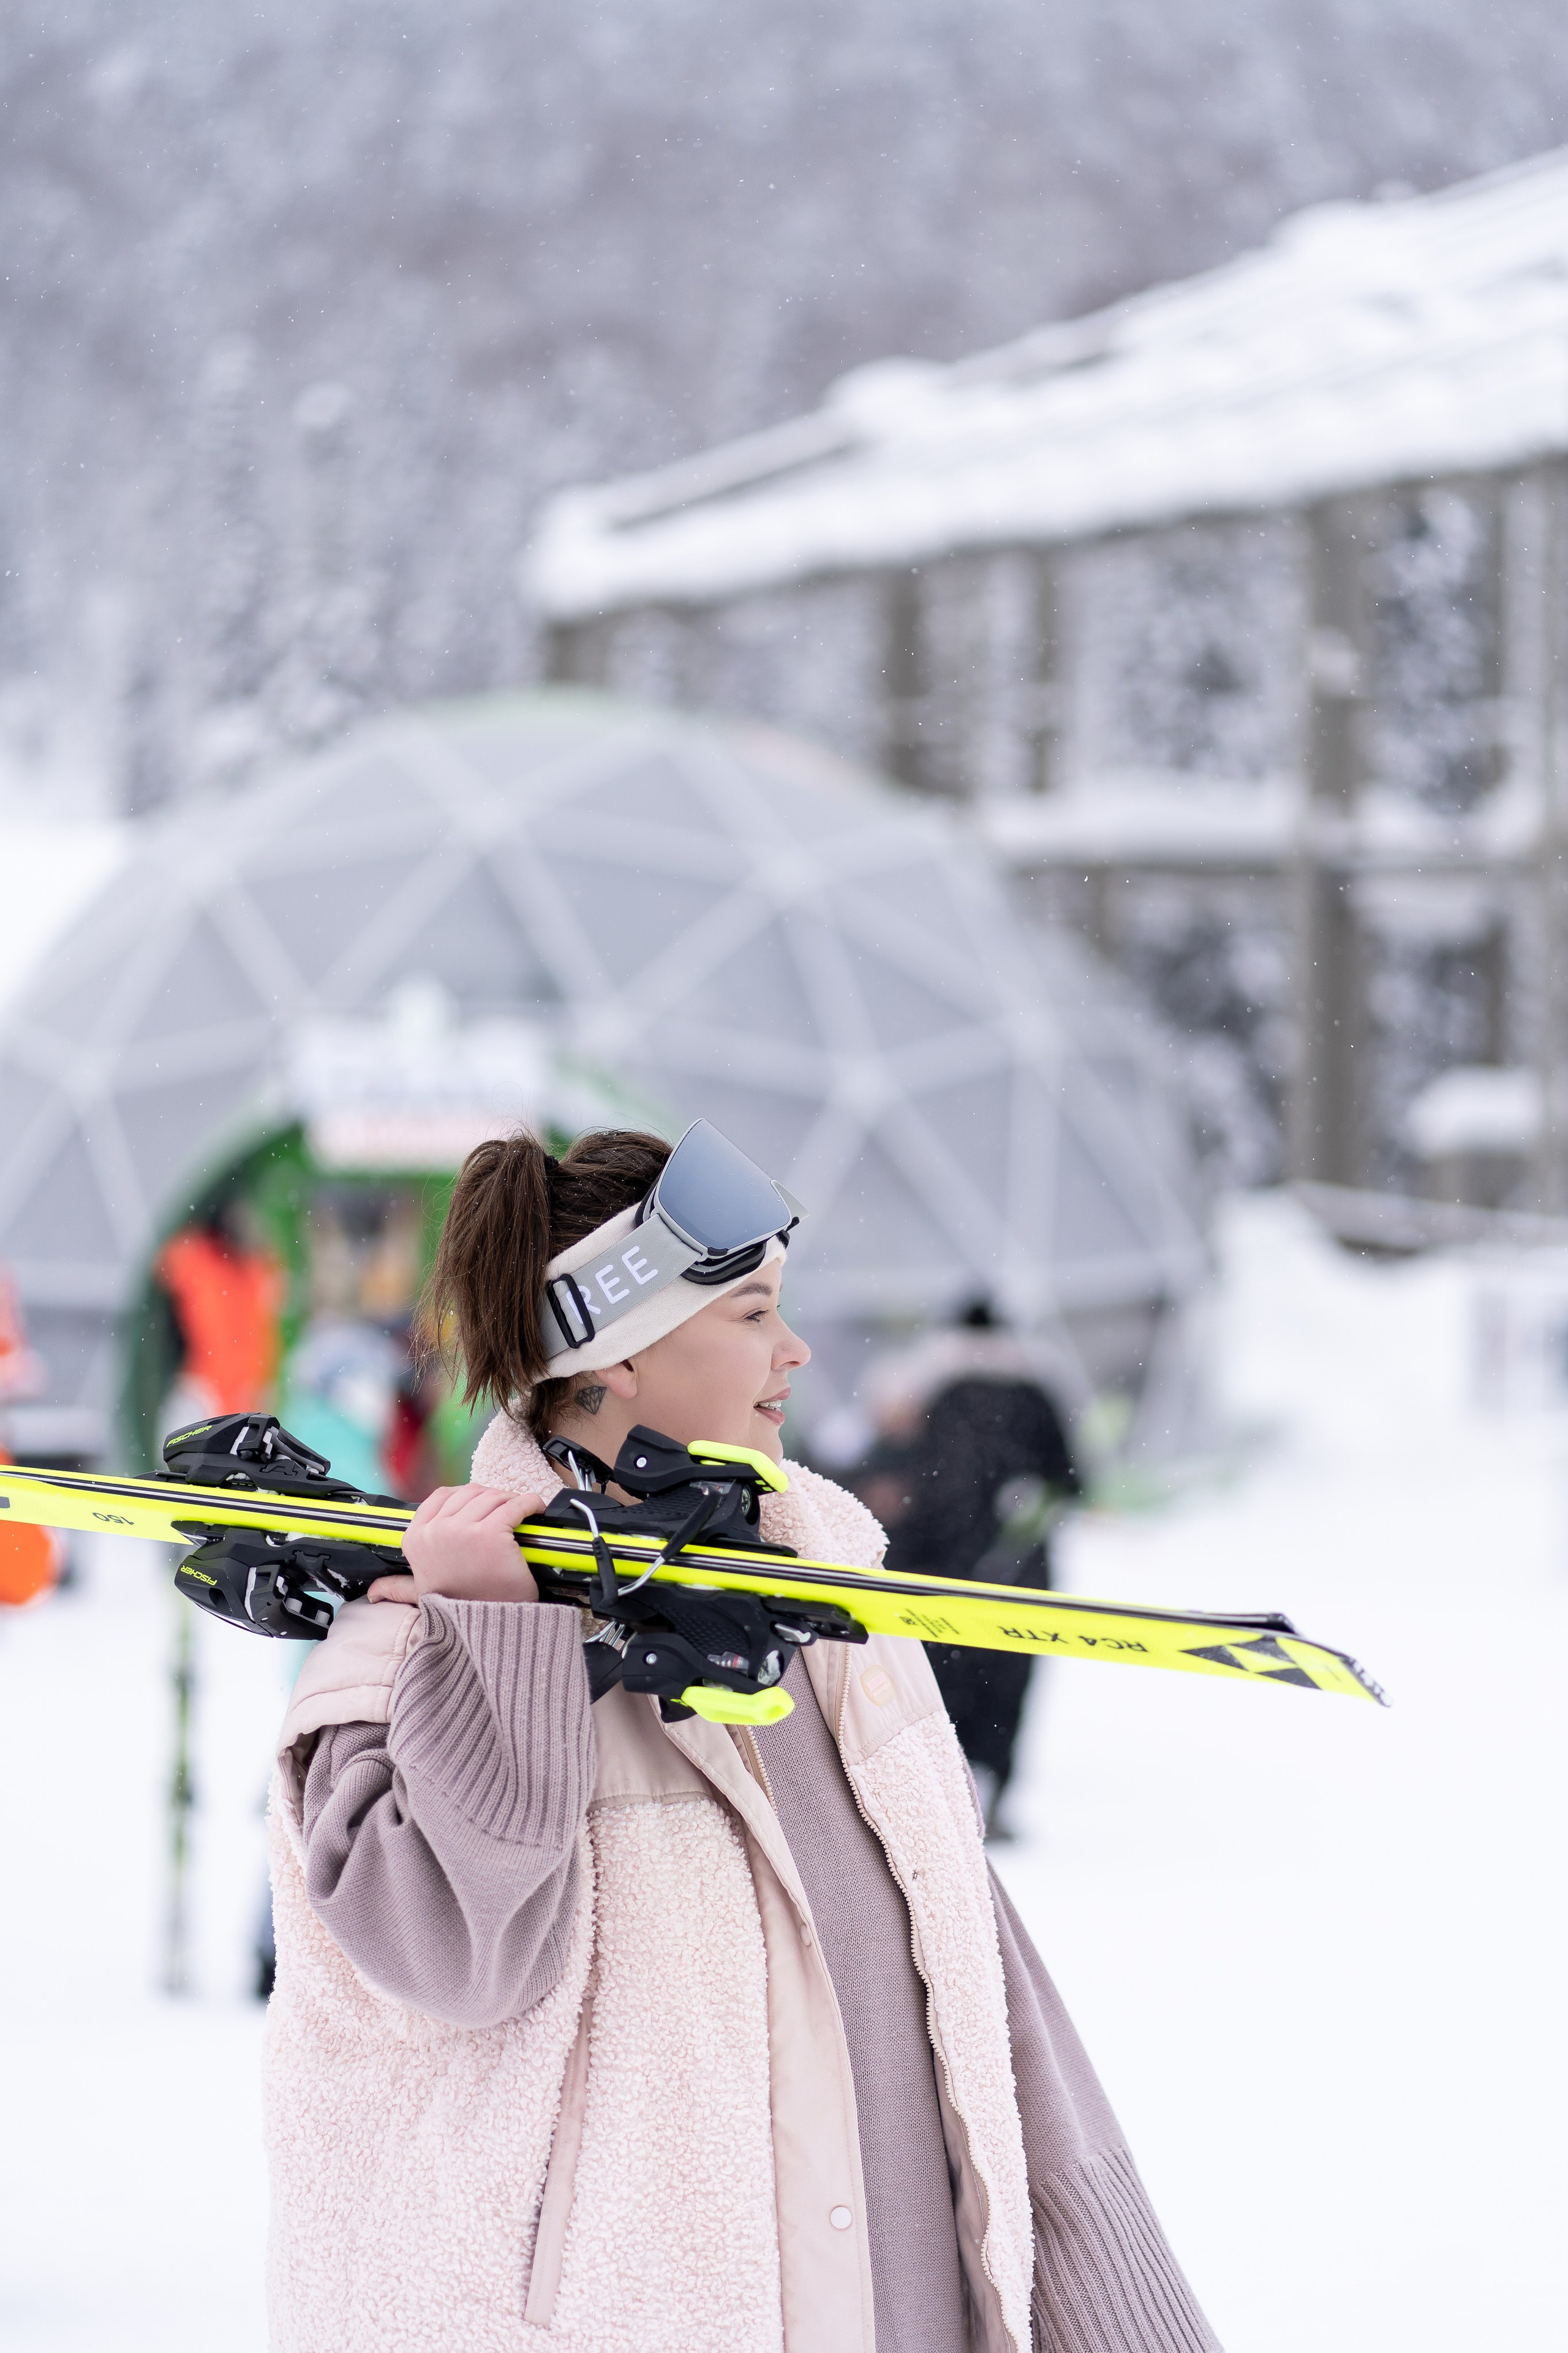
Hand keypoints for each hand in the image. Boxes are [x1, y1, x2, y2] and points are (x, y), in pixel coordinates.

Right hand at [366, 1485, 542, 1606]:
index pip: (443, 1496)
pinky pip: (515, 1504)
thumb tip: (372, 1595)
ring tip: (520, 1513)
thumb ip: (397, 1588)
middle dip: (491, 1498)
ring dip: (510, 1501)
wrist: (486, 1630)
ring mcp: (462, 1531)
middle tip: (506, 1511)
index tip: (483, 1506)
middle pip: (470, 1493)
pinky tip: (533, 1510)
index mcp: (415, 1539)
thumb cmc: (458, 1609)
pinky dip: (529, 1503)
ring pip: (493, 1496)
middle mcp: (434, 1532)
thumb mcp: (421, 1594)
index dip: (467, 1496)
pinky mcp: (491, 1534)